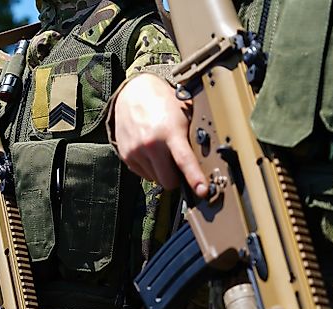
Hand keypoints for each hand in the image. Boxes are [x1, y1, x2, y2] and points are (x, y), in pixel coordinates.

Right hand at [113, 73, 207, 197]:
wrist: (133, 93)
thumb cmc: (162, 102)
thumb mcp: (183, 114)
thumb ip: (192, 137)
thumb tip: (206, 159)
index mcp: (170, 132)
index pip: (184, 161)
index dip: (194, 178)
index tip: (202, 191)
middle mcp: (151, 144)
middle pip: (168, 181)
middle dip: (177, 178)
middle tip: (180, 166)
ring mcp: (136, 151)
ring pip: (156, 179)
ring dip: (162, 171)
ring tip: (162, 151)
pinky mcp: (126, 156)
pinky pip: (144, 174)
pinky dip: (151, 168)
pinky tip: (151, 152)